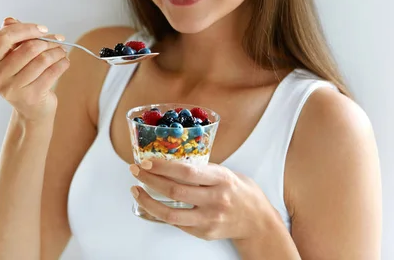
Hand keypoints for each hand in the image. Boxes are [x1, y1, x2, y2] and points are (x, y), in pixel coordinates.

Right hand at [0, 17, 69, 122]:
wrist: (33, 110)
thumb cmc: (25, 79)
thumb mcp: (15, 58)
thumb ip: (12, 38)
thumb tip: (9, 20)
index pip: (4, 37)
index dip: (26, 29)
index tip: (43, 29)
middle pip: (28, 48)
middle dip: (48, 42)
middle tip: (59, 41)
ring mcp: (13, 89)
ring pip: (42, 59)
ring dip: (57, 52)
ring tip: (62, 51)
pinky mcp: (31, 97)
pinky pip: (52, 72)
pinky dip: (62, 64)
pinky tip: (64, 62)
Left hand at [128, 159, 276, 240]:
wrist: (257, 221)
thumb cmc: (240, 192)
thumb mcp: (227, 173)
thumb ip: (203, 168)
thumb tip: (172, 159)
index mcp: (221, 179)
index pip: (187, 172)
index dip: (163, 166)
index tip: (147, 161)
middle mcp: (215, 200)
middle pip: (175, 190)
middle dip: (150, 179)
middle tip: (136, 170)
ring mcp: (209, 219)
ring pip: (170, 213)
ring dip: (148, 201)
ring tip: (136, 190)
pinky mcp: (203, 233)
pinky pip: (174, 224)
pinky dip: (157, 214)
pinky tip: (148, 205)